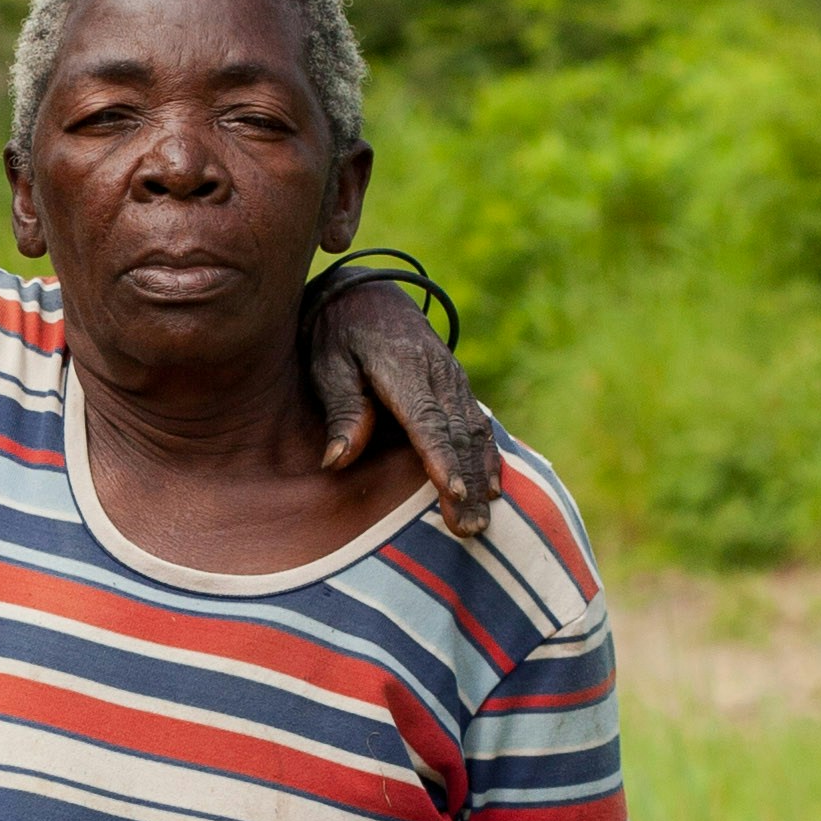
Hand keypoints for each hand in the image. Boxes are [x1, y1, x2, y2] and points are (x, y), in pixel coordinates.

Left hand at [308, 271, 499, 540]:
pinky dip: (488, 457)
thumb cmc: (337, 331)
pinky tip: (492, 488)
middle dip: (466, 484)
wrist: (366, 291)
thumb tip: (337, 461)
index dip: (441, 458)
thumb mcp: (327, 363)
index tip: (453, 492)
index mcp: (403, 367)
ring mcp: (453, 378)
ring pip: (475, 432)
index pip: (427, 420)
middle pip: (457, 436)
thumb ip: (340, 410)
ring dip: (480, 478)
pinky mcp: (458, 384)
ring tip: (480, 522)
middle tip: (468, 529)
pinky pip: (479, 423)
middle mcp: (438, 373)